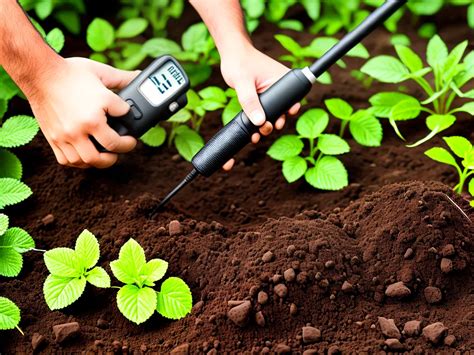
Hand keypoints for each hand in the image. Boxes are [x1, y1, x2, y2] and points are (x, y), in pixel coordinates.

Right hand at [26, 57, 138, 168]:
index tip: (131, 139)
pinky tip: (85, 153)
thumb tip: (137, 78)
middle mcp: (77, 131)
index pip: (116, 141)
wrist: (40, 72)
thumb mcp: (101, 74)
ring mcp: (63, 136)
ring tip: (103, 154)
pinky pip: (66, 160)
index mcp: (93, 118)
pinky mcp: (52, 137)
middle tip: (119, 150)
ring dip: (96, 161)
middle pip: (100, 159)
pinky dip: (78, 161)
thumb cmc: (71, 73)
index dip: (128, 143)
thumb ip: (122, 80)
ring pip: (83, 162)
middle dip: (114, 157)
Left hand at [220, 43, 300, 169]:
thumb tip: (260, 122)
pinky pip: (262, 114)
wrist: (230, 54)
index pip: (293, 99)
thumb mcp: (243, 82)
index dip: (290, 111)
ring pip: (272, 115)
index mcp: (283, 80)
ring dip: (266, 126)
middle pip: (283, 111)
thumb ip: (250, 102)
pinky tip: (252, 134)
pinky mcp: (260, 99)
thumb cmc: (239, 62)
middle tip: (266, 128)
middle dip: (275, 123)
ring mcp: (270, 94)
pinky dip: (258, 124)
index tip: (282, 119)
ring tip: (257, 135)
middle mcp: (279, 88)